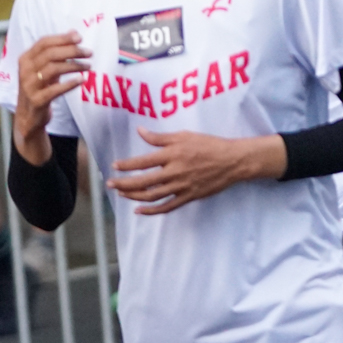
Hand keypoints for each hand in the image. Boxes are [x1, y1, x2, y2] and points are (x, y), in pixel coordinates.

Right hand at [15, 33, 87, 163]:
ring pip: (52, 69)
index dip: (62, 38)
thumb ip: (58, 50)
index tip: (80, 38)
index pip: (44, 43)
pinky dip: (69, 84)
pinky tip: (81, 80)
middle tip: (89, 52)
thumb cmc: (40, 87)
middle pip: (50, 54)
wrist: (28, 117)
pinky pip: (54, 90)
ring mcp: (29, 86)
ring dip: (73, 65)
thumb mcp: (46, 67)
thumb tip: (74, 33)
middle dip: (71, 51)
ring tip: (88, 66)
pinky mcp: (36, 101)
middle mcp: (25, 70)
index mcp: (25, 59)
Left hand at [107, 128, 276, 214]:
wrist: (232, 161)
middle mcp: (174, 172)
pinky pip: (166, 207)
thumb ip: (160, 137)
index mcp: (172, 155)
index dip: (126, 165)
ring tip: (121, 194)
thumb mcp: (184, 136)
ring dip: (133, 196)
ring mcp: (181, 187)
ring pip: (151, 196)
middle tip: (110, 184)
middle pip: (143, 182)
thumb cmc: (209, 145)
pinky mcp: (188, 197)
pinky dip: (151, 211)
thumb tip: (140, 132)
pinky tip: (139, 210)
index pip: (142, 162)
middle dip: (123, 184)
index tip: (114, 166)